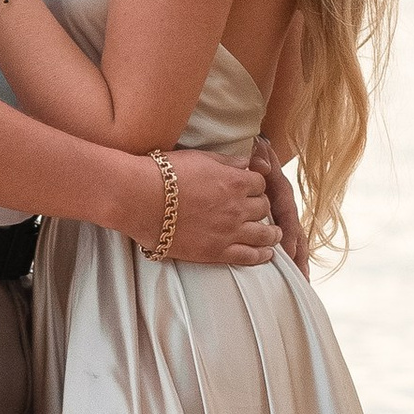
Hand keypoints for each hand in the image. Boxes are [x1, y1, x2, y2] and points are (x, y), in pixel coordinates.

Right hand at [157, 147, 281, 268]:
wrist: (140, 199)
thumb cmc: (165, 174)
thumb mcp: (200, 158)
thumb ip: (227, 162)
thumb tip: (247, 161)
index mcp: (235, 181)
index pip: (261, 183)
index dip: (256, 185)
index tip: (251, 189)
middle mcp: (238, 207)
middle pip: (264, 208)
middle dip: (262, 207)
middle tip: (258, 211)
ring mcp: (229, 231)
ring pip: (265, 234)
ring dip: (272, 233)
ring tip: (274, 235)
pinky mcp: (217, 252)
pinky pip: (249, 256)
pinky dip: (262, 255)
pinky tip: (266, 255)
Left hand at [257, 144, 308, 275]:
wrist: (264, 157)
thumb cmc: (260, 160)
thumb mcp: (261, 156)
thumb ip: (262, 158)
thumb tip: (261, 166)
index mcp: (283, 196)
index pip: (288, 218)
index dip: (288, 236)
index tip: (286, 253)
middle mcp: (288, 210)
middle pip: (298, 236)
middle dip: (299, 258)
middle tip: (301, 279)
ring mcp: (287, 219)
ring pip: (297, 244)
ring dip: (300, 264)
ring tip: (304, 285)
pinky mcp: (282, 227)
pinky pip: (290, 246)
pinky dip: (294, 262)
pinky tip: (297, 280)